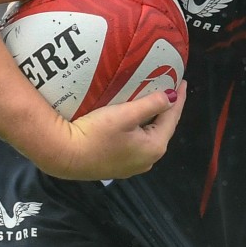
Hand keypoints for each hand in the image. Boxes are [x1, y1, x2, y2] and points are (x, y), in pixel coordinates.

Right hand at [38, 83, 186, 179]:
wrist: (64, 156)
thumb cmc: (95, 134)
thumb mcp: (125, 114)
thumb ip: (151, 104)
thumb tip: (171, 96)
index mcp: (154, 147)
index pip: (172, 117)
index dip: (177, 98)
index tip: (182, 81)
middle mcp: (148, 160)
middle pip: (162, 128)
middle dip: (166, 109)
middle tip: (169, 88)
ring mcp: (132, 165)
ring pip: (149, 136)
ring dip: (153, 119)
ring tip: (155, 101)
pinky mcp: (118, 165)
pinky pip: (137, 142)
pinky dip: (140, 128)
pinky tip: (136, 120)